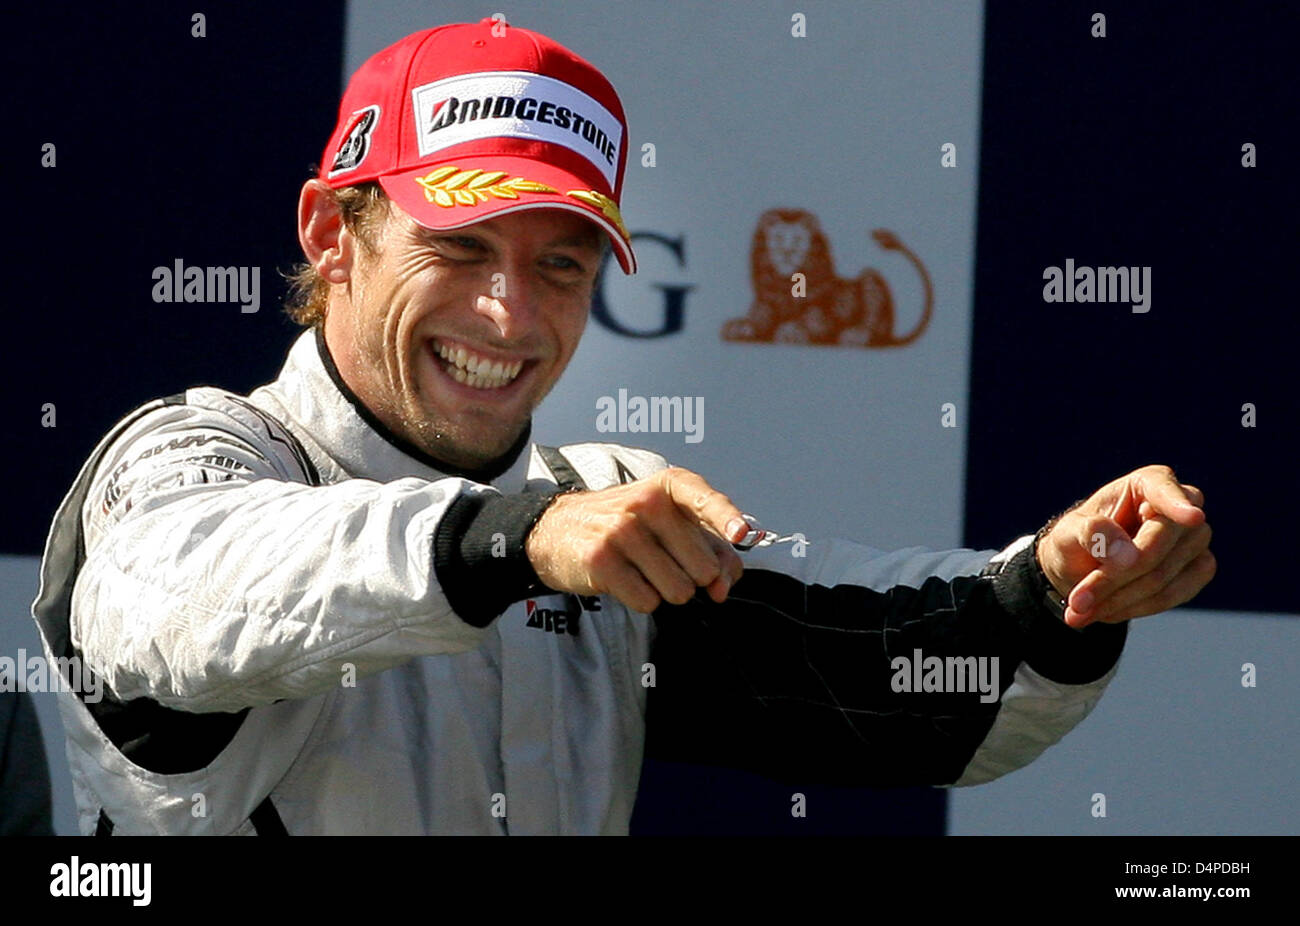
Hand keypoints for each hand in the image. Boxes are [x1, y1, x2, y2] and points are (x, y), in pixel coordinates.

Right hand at [525, 467, 748, 613]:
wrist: (559, 529)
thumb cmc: (626, 526)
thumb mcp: (669, 524)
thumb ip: (710, 550)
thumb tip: (723, 588)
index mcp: (668, 487)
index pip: (705, 500)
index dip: (727, 519)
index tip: (740, 534)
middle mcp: (646, 503)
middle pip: (702, 568)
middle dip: (692, 578)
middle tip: (666, 564)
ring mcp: (622, 530)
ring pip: (678, 590)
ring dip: (666, 591)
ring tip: (643, 571)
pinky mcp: (602, 560)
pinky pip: (648, 602)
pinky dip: (642, 600)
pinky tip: (625, 579)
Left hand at [1036, 464, 1215, 628]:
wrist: (1082, 568)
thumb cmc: (1077, 540)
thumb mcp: (1068, 533)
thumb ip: (1092, 534)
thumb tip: (1129, 556)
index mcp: (1147, 483)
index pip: (1164, 490)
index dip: (1176, 504)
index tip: (1191, 517)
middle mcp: (1181, 504)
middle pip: (1155, 547)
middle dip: (1112, 579)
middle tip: (1077, 602)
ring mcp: (1196, 537)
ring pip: (1163, 577)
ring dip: (1119, 600)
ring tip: (1081, 611)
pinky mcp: (1201, 567)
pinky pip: (1175, 594)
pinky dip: (1138, 608)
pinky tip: (1108, 610)